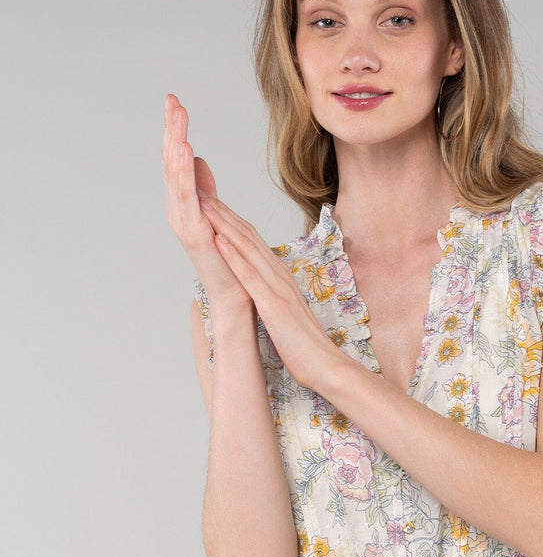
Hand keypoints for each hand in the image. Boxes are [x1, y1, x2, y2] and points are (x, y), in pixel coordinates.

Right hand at [161, 93, 251, 316]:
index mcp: (187, 204)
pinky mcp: (194, 233)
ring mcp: (184, 222)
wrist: (234, 296)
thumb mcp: (218, 214)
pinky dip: (185, 173)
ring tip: (177, 117)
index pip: (179, 161)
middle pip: (173, 162)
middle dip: (172, 129)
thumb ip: (205, 188)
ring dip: (176, 143)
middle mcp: (180, 210)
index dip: (176, 131)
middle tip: (172, 99)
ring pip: (176, 175)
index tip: (175, 101)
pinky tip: (186, 150)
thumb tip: (199, 159)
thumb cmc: (228, 260)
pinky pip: (188, 198)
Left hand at [198, 195, 343, 389]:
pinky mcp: (275, 306)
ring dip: (225, 225)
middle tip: (202, 191)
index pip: (254, 243)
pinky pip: (251, 277)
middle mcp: (280, 276)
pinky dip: (235, 257)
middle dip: (224, 213)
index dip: (232, 221)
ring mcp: (278, 289)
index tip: (213, 204)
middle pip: (249, 238)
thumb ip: (275, 296)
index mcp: (281, 278)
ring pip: (248, 249)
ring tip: (205, 204)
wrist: (326, 365)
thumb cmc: (305, 345)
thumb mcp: (286, 312)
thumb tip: (262, 290)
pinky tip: (220, 241)